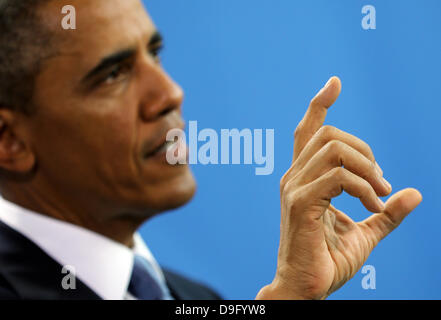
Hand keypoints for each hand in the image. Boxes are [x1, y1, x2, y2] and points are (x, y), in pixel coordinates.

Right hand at [256, 76, 421, 299]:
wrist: (306, 288)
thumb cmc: (327, 260)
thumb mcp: (365, 232)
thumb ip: (386, 212)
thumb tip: (414, 193)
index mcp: (304, 179)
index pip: (307, 131)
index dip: (320, 105)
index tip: (335, 83)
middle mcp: (294, 178)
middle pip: (329, 134)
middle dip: (364, 148)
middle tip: (381, 180)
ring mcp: (294, 189)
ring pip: (333, 149)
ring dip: (367, 166)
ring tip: (379, 192)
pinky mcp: (300, 204)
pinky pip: (337, 177)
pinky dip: (362, 186)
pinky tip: (372, 203)